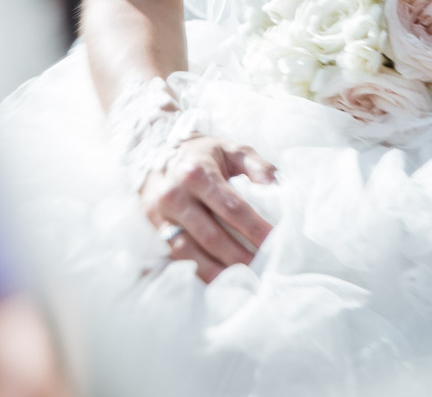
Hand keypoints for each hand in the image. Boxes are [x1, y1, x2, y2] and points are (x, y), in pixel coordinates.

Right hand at [138, 136, 275, 282]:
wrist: (153, 150)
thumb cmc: (202, 154)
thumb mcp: (231, 149)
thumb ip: (258, 167)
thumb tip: (279, 190)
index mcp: (198, 173)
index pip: (232, 208)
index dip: (255, 228)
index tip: (276, 243)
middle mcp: (175, 195)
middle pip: (212, 237)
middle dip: (241, 258)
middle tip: (265, 270)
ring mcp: (159, 216)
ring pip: (190, 254)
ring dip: (218, 273)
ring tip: (244, 282)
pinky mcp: (151, 231)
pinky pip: (174, 259)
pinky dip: (197, 273)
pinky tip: (218, 282)